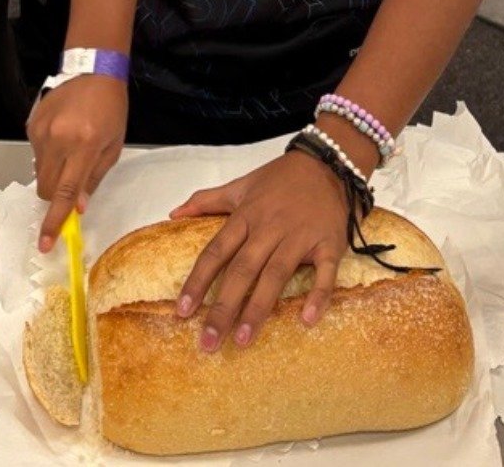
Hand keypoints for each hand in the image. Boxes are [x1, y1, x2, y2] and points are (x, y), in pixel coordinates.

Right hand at [27, 75, 127, 251]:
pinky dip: (49, 156)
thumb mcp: (114, 145)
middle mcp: (59, 139)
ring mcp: (42, 131)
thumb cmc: (110, 107)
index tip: (45, 242)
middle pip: (46, 188)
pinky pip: (36, 154)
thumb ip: (93, 178)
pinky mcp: (32, 125)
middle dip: (56, 198)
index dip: (54, 221)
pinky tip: (63, 137)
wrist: (93, 70)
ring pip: (39, 173)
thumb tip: (77, 206)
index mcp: (84, 145)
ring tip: (71, 151)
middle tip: (69, 189)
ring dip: (54, 174)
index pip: (65, 193)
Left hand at [169, 152, 347, 351]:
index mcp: (247, 215)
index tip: (182, 311)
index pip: (217, 252)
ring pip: (276, 275)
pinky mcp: (329, 244)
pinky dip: (318, 295)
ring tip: (242, 339)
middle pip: (242, 270)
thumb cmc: (282, 178)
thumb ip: (208, 200)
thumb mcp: (243, 185)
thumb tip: (173, 214)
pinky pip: (325, 273)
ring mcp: (301, 237)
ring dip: (259, 308)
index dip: (198, 281)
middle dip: (223, 307)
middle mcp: (270, 227)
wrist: (329, 161)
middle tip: (209, 342)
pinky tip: (307, 320)